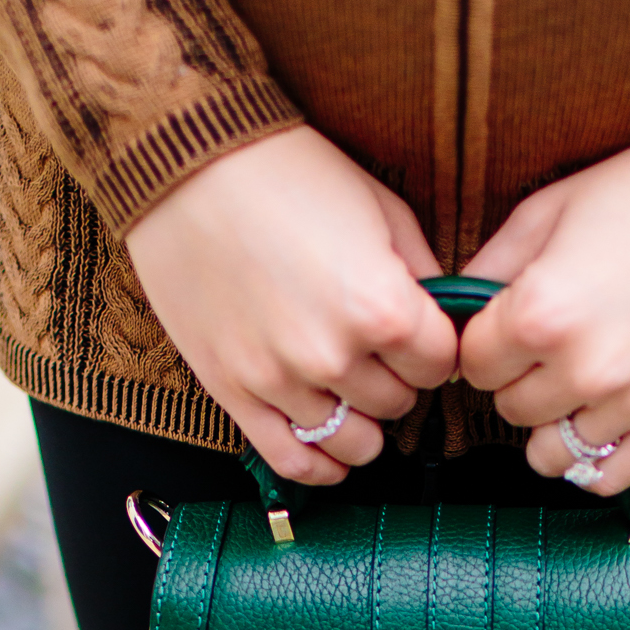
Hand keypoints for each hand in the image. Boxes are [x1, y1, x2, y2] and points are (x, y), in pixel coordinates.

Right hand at [125, 126, 457, 485]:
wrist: (186, 164)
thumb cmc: (285, 173)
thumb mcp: (380, 206)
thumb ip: (422, 272)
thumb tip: (443, 318)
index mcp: (382, 308)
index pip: (442, 366)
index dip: (435, 348)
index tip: (418, 334)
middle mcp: (335, 356)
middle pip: (399, 404)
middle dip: (396, 378)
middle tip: (375, 349)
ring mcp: (282, 381)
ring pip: (354, 442)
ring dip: (360, 420)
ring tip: (349, 389)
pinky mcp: (234, 392)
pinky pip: (292, 461)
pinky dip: (319, 465)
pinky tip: (327, 448)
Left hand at [459, 147, 629, 494]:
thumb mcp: (551, 208)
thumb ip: (492, 264)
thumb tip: (457, 307)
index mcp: (541, 313)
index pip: (473, 365)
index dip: (484, 343)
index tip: (504, 329)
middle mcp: (585, 367)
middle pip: (510, 409)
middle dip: (520, 379)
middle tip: (546, 348)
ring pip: (552, 452)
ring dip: (555, 423)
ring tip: (574, 387)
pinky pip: (611, 476)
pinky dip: (594, 462)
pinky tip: (596, 429)